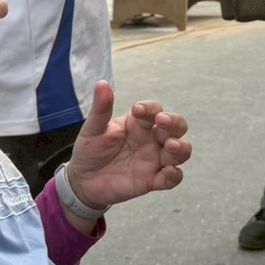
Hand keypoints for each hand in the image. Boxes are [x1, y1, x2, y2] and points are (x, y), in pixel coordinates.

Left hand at [66, 81, 190, 209]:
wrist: (83, 182)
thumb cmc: (90, 151)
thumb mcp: (93, 129)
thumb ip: (101, 109)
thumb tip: (102, 83)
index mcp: (139, 124)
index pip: (154, 110)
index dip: (150, 108)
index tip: (137, 110)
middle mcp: (151, 140)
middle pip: (177, 127)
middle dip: (174, 123)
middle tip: (162, 122)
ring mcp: (154, 160)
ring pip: (181, 151)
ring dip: (181, 147)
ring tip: (170, 146)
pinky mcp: (152, 180)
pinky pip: (172, 178)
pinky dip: (175, 175)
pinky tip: (168, 172)